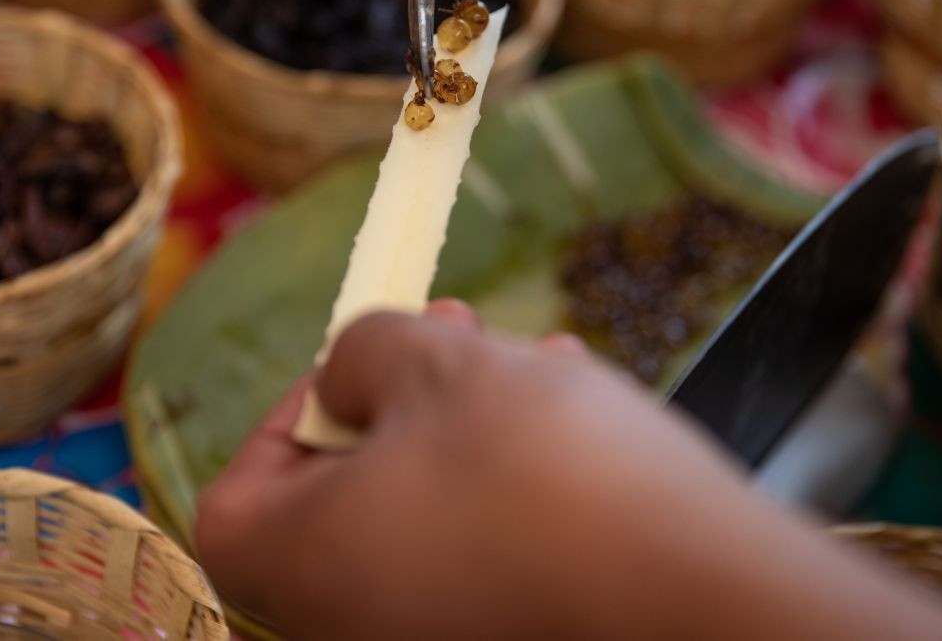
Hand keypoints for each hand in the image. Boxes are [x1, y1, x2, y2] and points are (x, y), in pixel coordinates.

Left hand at [195, 301, 941, 639]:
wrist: (704, 601)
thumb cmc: (542, 473)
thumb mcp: (438, 367)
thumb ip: (364, 351)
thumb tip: (353, 373)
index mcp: (300, 569)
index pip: (238, 494)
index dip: (289, 412)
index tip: (364, 364)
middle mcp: (352, 627)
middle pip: (342, 500)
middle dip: (402, 399)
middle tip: (460, 331)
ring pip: (426, 517)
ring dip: (468, 428)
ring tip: (540, 361)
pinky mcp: (509, 638)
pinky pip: (484, 556)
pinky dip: (509, 487)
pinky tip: (574, 423)